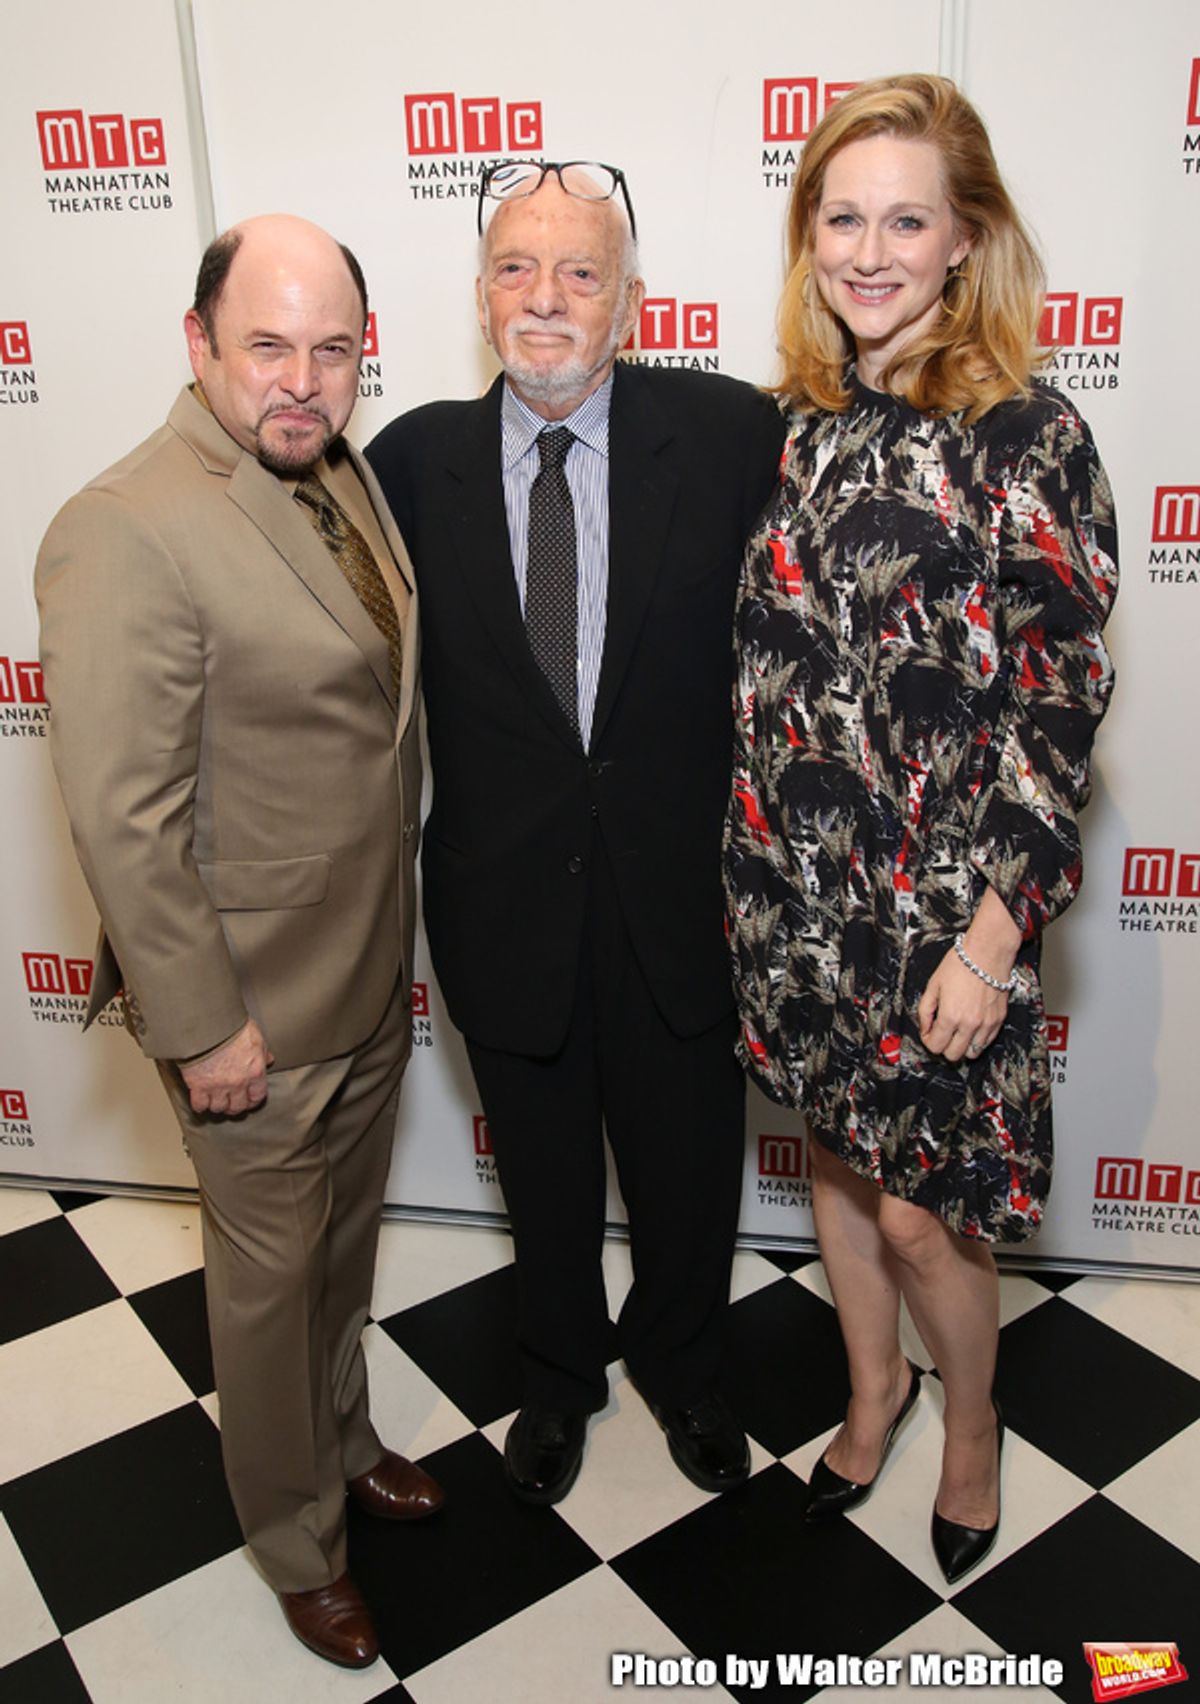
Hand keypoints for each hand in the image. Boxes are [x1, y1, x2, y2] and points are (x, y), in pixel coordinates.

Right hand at [179, 1018, 273, 1115]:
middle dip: (235, 1106)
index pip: (258, 1096)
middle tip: (231, 1103)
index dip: (252, 1100)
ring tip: (215, 1100)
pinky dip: (200, 1105)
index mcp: (255, 1071)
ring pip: (219, 1107)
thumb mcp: (255, 1035)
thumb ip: (263, 1051)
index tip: (248, 1100)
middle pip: (238, 1106)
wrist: (207, 1023)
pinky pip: (199, 1104)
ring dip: (217, 1105)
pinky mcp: (198, 1085)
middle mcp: (238, 1082)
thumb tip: (270, 1059)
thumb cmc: (231, 1026)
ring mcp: (217, 1086)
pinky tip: (200, 1101)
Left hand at [917, 887, 1020, 1063]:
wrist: (987, 952)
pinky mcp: (998, 1020)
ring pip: (972, 1053)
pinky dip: (977, 1040)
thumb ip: (925, 1010)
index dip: (928, 1041)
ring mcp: (986, 1024)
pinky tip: (970, 1028)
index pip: (935, 1046)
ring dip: (961, 1046)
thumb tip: (924, 1026)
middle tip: (941, 1034)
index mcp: (950, 1016)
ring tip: (957, 1032)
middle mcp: (969, 1024)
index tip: (928, 1033)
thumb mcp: (933, 985)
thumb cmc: (961, 964)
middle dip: (943, 1047)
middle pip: (953, 1055)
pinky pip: (986, 1042)